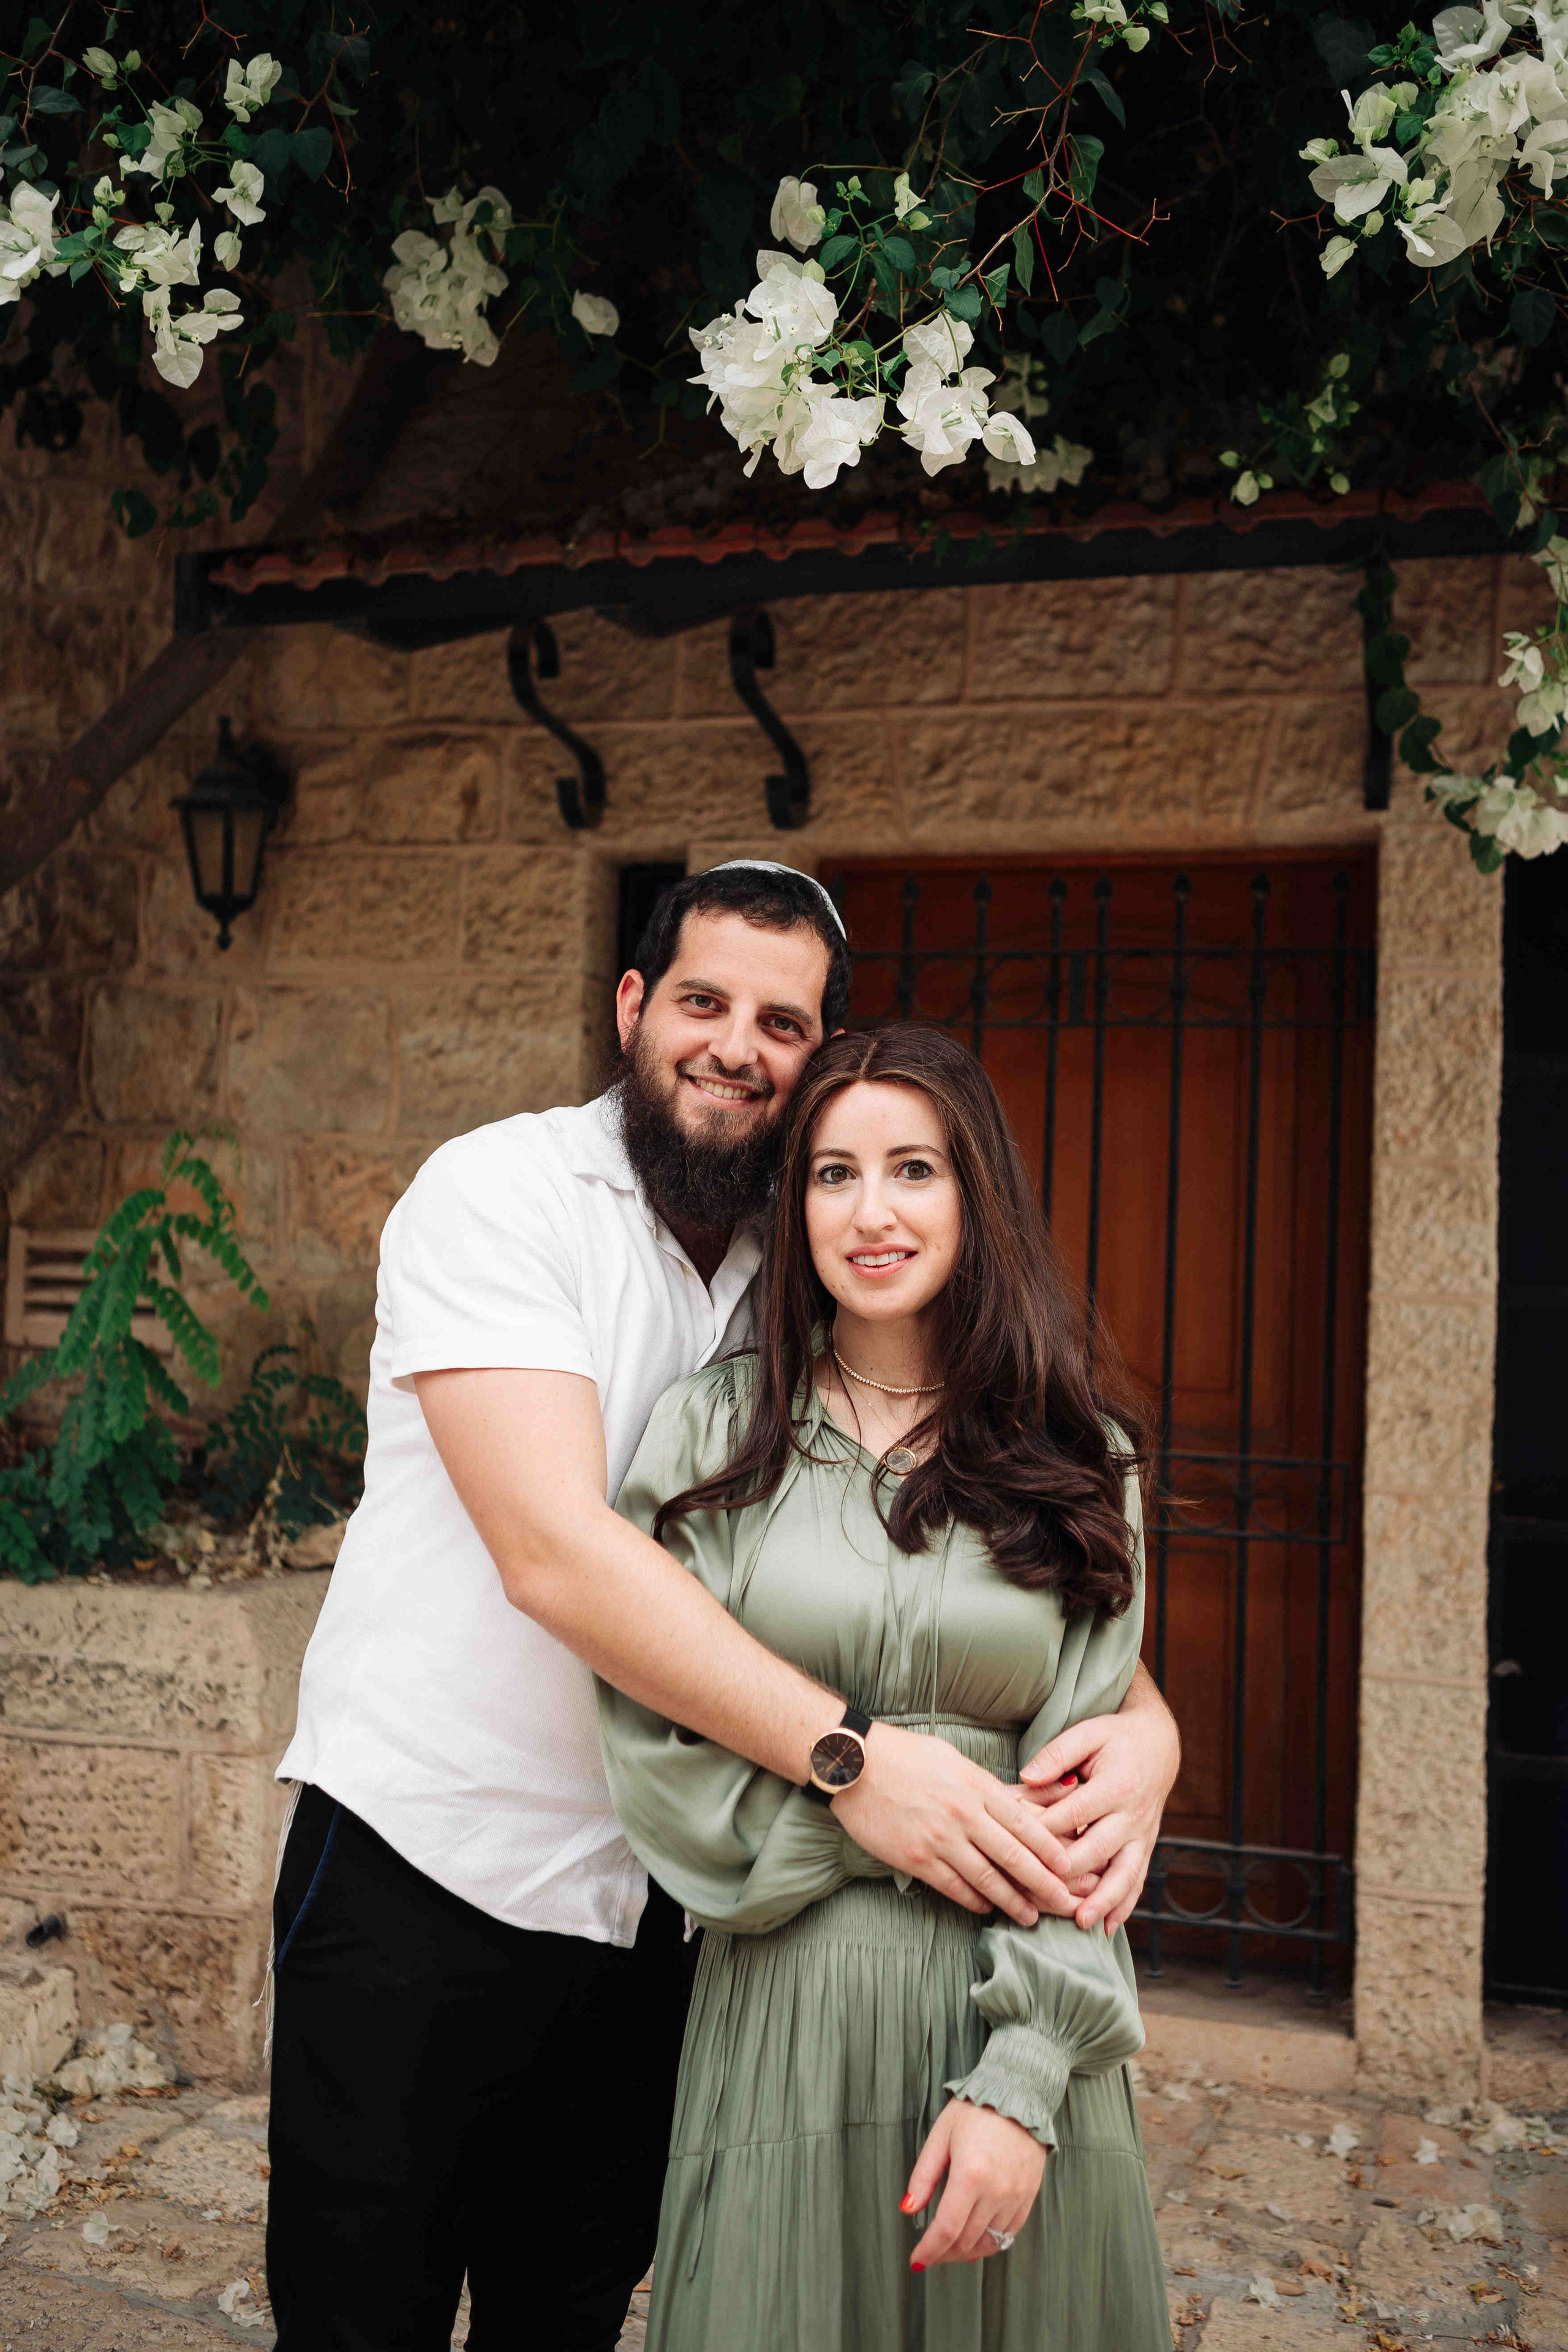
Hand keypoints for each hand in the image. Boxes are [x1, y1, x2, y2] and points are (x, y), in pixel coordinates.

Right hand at [832, 1721, 1079, 1927]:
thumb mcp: (951, 1759)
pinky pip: (952, 1886)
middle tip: (1064, 1901)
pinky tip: (986, 1909)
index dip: (1048, 1847)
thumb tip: (1014, 1803)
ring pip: (986, 1878)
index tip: (1068, 1865)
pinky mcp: (915, 1858)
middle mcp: (962, 1814)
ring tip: (1030, 1916)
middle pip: (1012, 1855)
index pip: (1022, 1822)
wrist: (853, 1765)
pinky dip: (973, 1900)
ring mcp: (938, 1839)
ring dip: (1011, 1901)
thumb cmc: (904, 1755)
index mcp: (975, 1785)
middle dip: (1042, 1882)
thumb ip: (983, 1784)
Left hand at [902, 2098, 1044, 2269]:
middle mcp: (996, 2191)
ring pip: (988, 2242)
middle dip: (943, 2253)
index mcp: (970, 2175)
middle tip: (929, 2253)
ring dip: (966, 2252)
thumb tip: (908, 2209)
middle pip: (966, 2241)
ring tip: (949, 2248)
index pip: (946, 2229)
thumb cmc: (975, 2111)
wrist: (1019, 2094)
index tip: (916, 2259)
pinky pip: (1009, 2233)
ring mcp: (1016, 2196)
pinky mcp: (1029, 2196)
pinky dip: (990, 2242)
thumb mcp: (940, 2136)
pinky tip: (976, 2239)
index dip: (929, 2250)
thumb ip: (923, 2176)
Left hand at [1018, 1665, 1180, 1932]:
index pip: (1074, 1814)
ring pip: (1125, 1873)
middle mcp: (1133, 1814)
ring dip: (1104, 1900)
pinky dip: (1125, 1905)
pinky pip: (1138, 1880)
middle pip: (1099, 1849)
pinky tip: (1108, 1927)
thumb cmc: (1115, 1737)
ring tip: (1082, 1921)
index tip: (1016, 1846)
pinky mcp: (1146, 1846)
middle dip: (1070, 1873)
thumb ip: (1056, 1754)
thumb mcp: (1087, 1734)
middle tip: (1039, 1893)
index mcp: (1117, 1784)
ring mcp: (1143, 1834)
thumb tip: (1026, 1777)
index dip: (1044, 1830)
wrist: (1159, 1744)